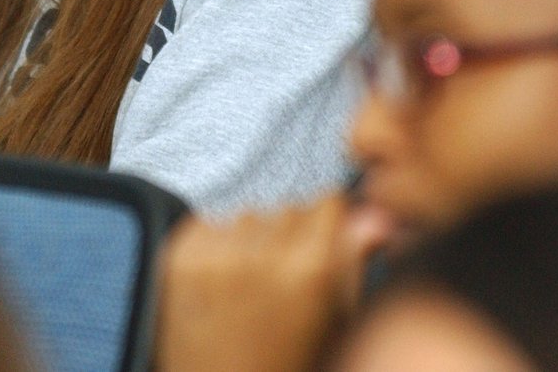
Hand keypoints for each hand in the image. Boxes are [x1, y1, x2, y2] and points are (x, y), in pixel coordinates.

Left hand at [156, 194, 396, 371]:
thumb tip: (377, 216)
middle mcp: (262, 256)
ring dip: (255, 239)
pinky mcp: (181, 256)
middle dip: (293, 235)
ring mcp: (216, 255)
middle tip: (284, 281)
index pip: (328, 203)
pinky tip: (224, 284)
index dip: (331, 224)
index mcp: (309, 272)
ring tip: (252, 287)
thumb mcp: (334, 322)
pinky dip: (218, 245)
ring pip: (250, 214)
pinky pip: (211, 224)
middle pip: (290, 206)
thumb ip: (354, 262)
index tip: (325, 242)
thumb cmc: (284, 364)